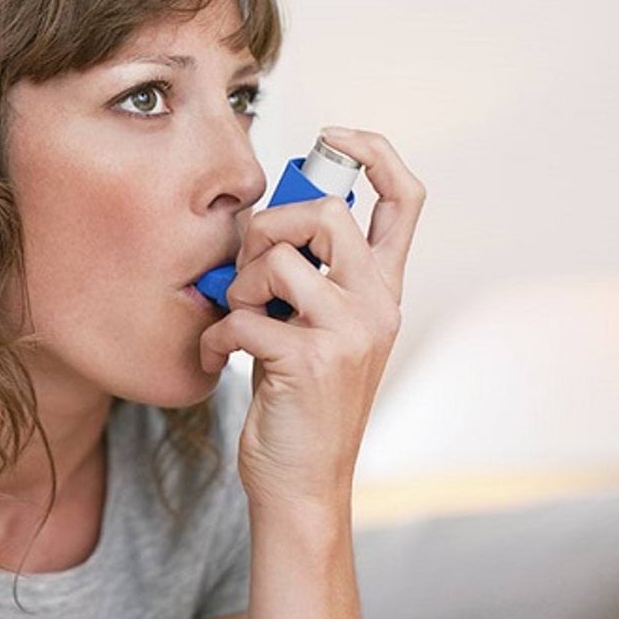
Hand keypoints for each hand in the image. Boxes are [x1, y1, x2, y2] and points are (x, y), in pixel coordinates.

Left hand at [198, 127, 426, 510]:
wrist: (302, 483)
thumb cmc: (298, 402)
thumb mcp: (316, 330)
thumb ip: (308, 279)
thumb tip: (264, 225)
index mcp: (383, 291)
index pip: (406, 198)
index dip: (374, 150)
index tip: (331, 135)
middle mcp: (377, 305)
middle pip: (328, 210)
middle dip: (269, 225)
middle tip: (247, 267)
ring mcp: (348, 333)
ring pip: (279, 260)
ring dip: (237, 285)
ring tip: (232, 317)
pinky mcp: (308, 361)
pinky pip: (243, 316)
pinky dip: (214, 336)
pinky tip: (212, 358)